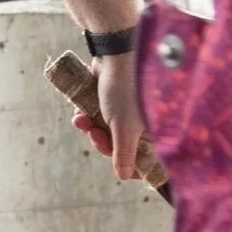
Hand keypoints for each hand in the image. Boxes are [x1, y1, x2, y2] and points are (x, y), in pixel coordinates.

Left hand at [72, 53, 144, 182]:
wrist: (114, 55)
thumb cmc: (125, 91)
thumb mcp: (123, 127)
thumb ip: (123, 153)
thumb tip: (123, 176)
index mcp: (153, 132)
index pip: (145, 160)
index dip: (130, 166)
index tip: (117, 167)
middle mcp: (142, 123)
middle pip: (119, 147)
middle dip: (102, 142)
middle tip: (94, 134)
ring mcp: (125, 111)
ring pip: (105, 131)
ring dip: (90, 128)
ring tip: (81, 120)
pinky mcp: (111, 100)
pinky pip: (97, 115)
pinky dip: (86, 115)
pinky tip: (78, 112)